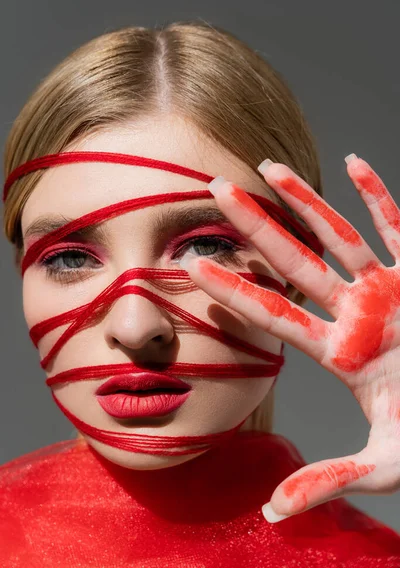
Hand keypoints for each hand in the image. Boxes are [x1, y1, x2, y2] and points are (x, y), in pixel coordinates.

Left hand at [178, 154, 399, 522]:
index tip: (190, 267)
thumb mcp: (382, 464)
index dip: (232, 291)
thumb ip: (327, 479)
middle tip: (213, 189)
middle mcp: (353, 313)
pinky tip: (353, 164)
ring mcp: (387, 289)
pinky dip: (378, 197)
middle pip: (291, 261)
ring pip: (338, 235)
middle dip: (252, 226)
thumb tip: (272, 515)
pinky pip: (399, 228)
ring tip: (268, 167)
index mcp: (337, 352)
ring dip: (305, 201)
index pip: (272, 315)